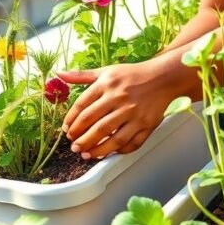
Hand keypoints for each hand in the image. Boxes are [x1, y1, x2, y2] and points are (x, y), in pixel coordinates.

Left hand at [58, 55, 185, 158]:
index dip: (71, 121)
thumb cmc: (133, 74)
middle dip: (80, 138)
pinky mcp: (147, 124)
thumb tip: (59, 74)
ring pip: (111, 138)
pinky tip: (109, 153)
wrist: (164, 77)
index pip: (82, 107)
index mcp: (107, 85)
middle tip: (73, 145)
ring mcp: (134, 113)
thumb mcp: (106, 71)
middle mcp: (120, 99)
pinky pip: (131, 143)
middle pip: (94, 125)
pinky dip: (119, 151)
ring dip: (95, 149)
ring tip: (85, 154)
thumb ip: (82, 75)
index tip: (67, 130)